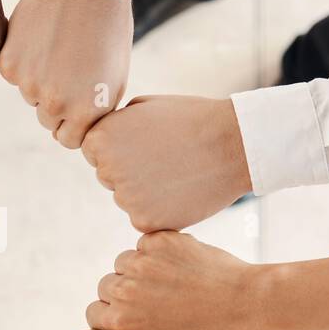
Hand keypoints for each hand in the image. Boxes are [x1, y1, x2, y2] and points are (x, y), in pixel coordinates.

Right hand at [0, 0, 130, 148]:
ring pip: (30, 95)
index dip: (72, 123)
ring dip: (40, 79)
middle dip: (56, 102)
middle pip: (47, 120)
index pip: (68, 140)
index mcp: (87, 111)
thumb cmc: (108, 28)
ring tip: (58, 47)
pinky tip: (41, 38)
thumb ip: (95, 111)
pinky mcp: (9, 64)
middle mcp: (57, 104)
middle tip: (69, 68)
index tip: (76, 103)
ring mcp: (30, 85)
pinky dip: (23, 60)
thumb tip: (75, 132)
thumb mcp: (115, 77)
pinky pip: (14, 74)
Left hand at [82, 96, 251, 231]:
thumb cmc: (191, 120)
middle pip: (109, 177)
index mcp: (100, 140)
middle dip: (131, 170)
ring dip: (146, 191)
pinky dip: (161, 210)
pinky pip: (145, 218)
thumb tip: (99, 140)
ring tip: (177, 172)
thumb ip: (114, 124)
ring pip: (128, 198)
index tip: (148, 143)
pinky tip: (182, 191)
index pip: (95, 152)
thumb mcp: (143, 107)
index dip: (122, 147)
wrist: (233, 143)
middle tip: (166, 159)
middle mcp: (106, 170)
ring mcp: (125, 199)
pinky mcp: (145, 222)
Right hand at [86, 231, 272, 329]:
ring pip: (124, 261)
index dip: (114, 312)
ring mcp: (140, 264)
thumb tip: (110, 311)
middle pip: (106, 285)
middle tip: (157, 298)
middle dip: (126, 290)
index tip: (135, 315)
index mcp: (119, 324)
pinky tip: (183, 266)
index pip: (95, 311)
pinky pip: (146, 243)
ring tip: (173, 282)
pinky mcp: (159, 241)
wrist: (246, 307)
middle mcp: (123, 293)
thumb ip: (127, 328)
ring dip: (140, 269)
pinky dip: (160, 251)